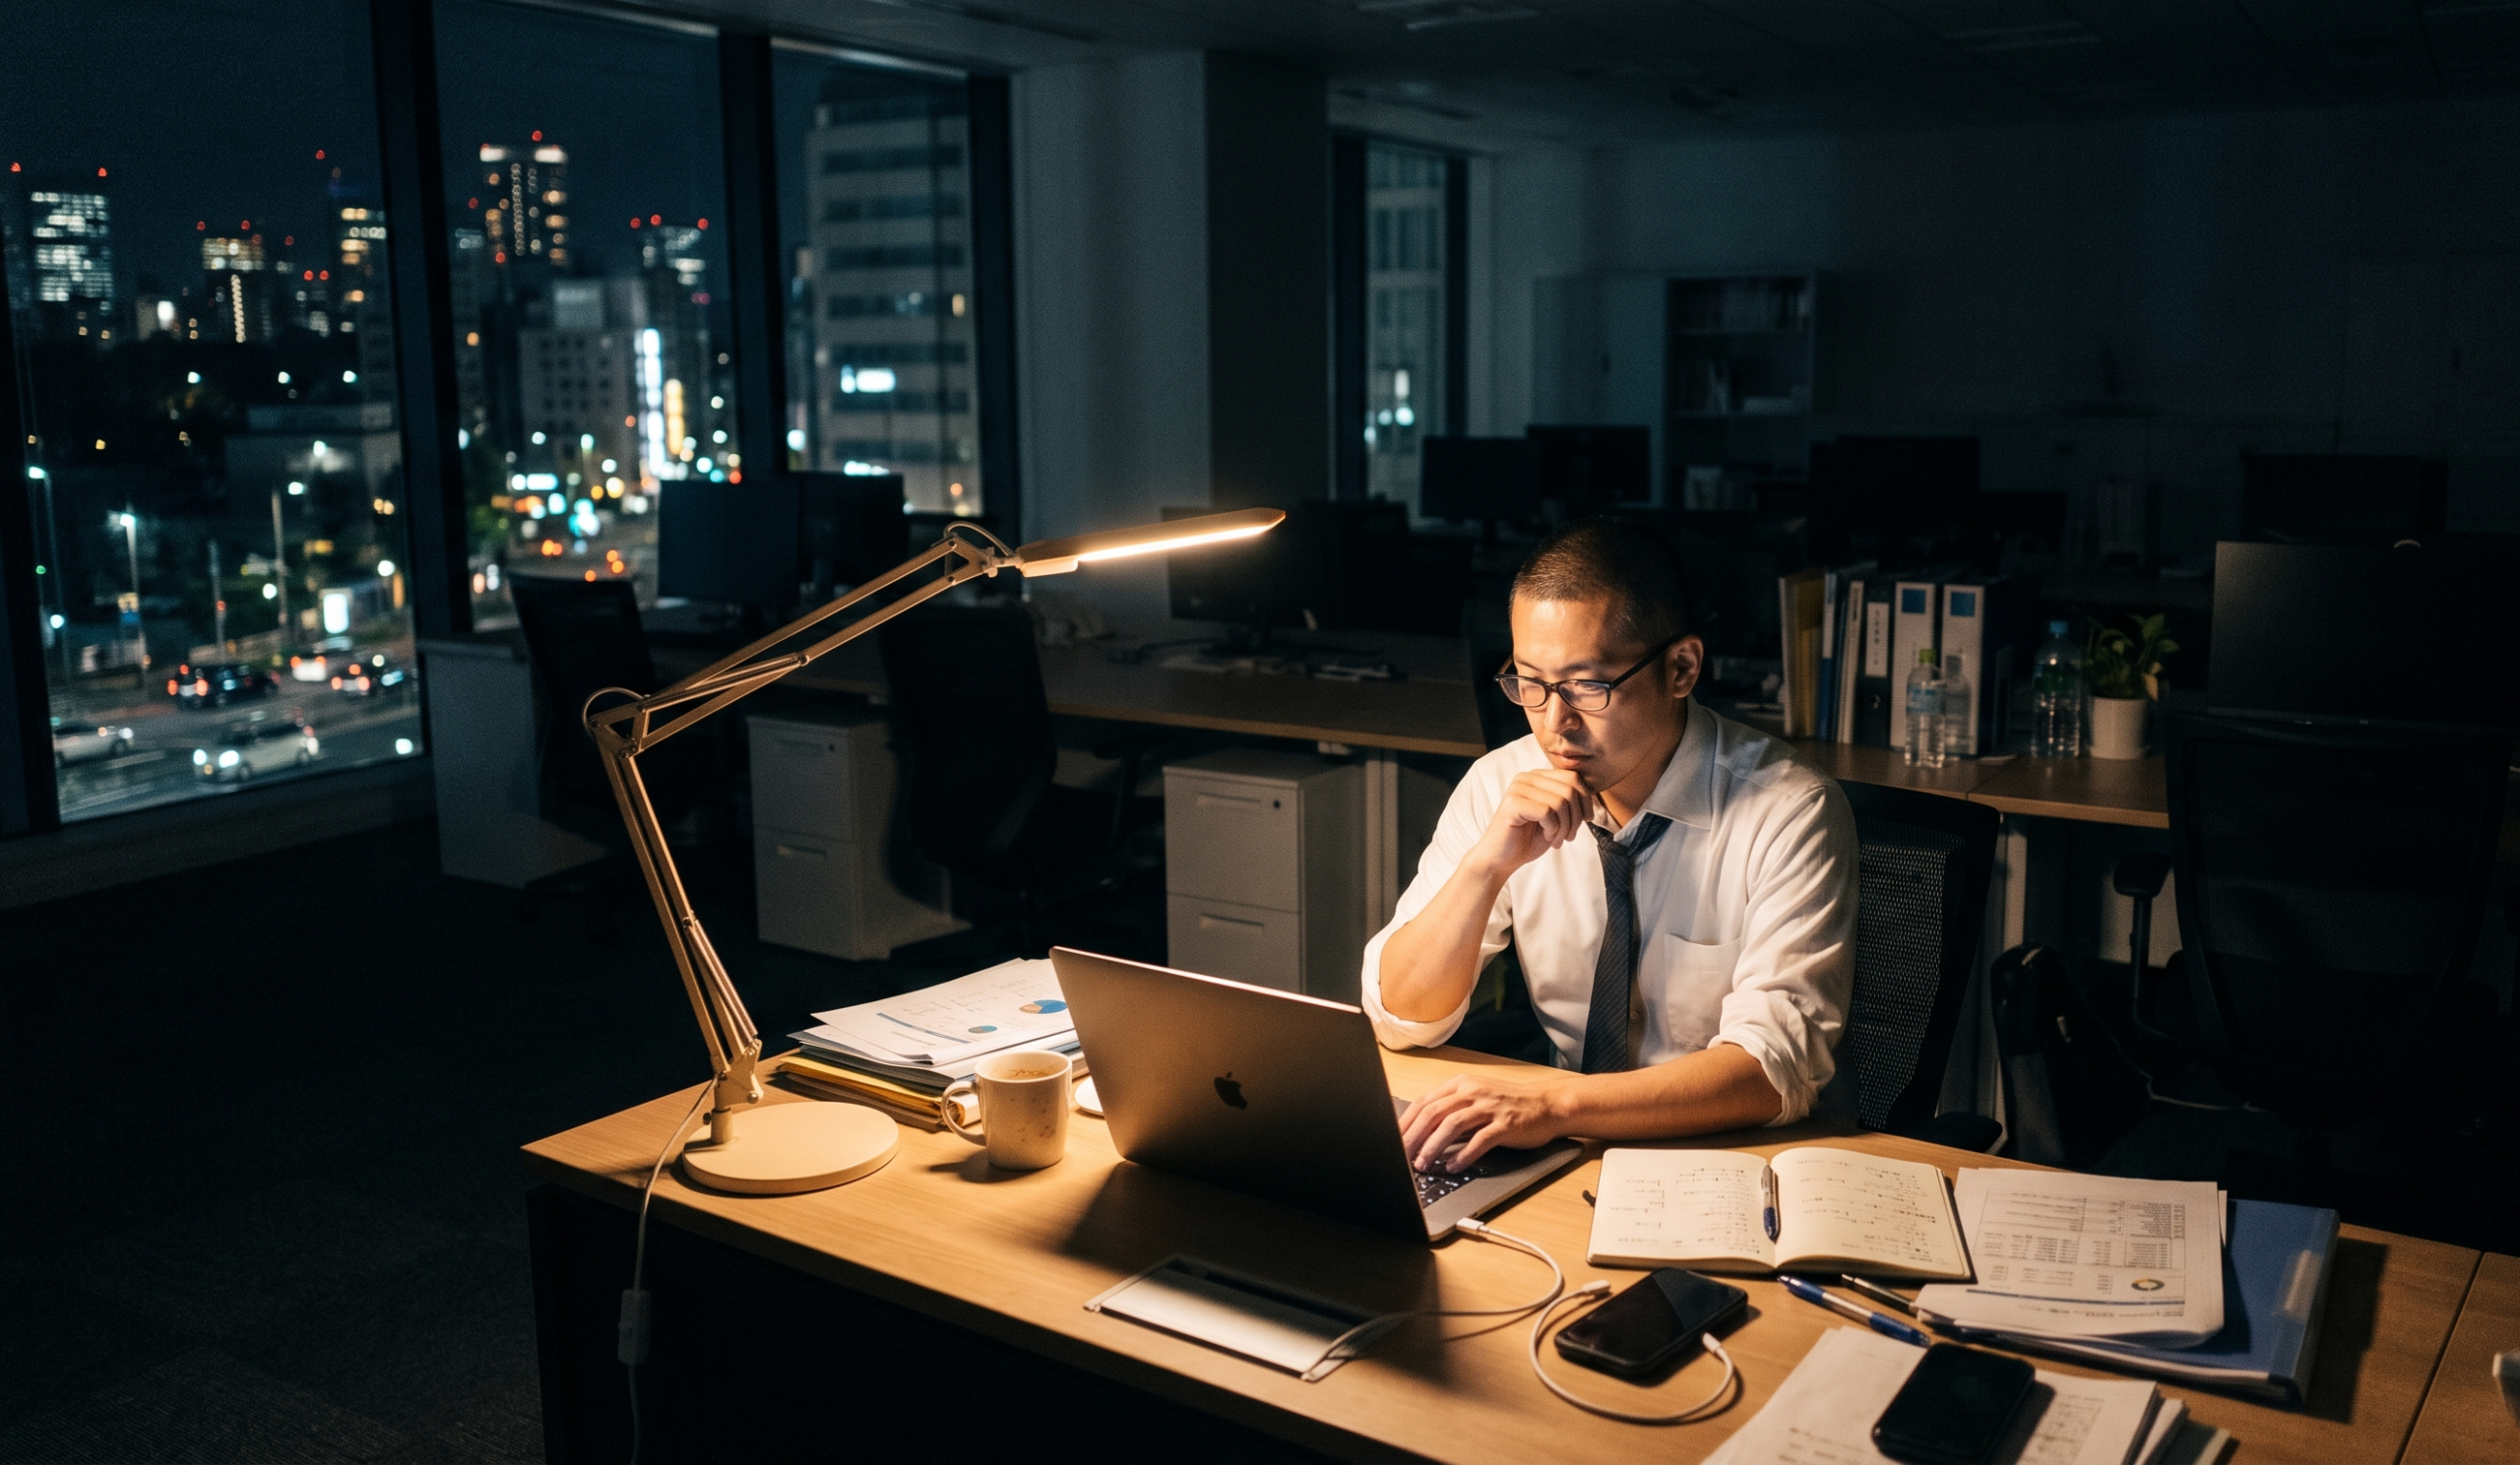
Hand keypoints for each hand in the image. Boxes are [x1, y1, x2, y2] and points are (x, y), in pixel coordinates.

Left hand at [1398, 1072, 1570, 1171]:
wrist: (1548, 1104)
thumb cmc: (1511, 1104)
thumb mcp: (1478, 1100)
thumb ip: (1452, 1111)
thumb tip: (1423, 1135)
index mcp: (1461, 1084)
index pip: (1424, 1102)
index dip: (1405, 1122)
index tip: (1393, 1140)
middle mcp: (1472, 1092)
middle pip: (1433, 1113)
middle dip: (1413, 1137)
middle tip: (1401, 1156)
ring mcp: (1489, 1107)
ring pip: (1451, 1125)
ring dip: (1432, 1147)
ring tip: (1422, 1164)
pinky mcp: (1505, 1124)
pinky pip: (1478, 1140)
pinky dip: (1462, 1155)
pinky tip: (1453, 1167)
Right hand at [1470, 768, 1593, 878]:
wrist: (1501, 860)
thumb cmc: (1528, 839)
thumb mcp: (1556, 817)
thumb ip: (1569, 801)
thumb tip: (1591, 796)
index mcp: (1537, 777)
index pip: (1573, 777)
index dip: (1586, 800)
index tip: (1586, 820)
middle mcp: (1526, 778)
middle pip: (1569, 789)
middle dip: (1576, 817)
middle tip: (1569, 836)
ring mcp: (1517, 788)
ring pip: (1561, 802)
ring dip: (1565, 827)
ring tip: (1557, 840)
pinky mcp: (1512, 803)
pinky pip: (1547, 812)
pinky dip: (1553, 829)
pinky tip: (1547, 837)